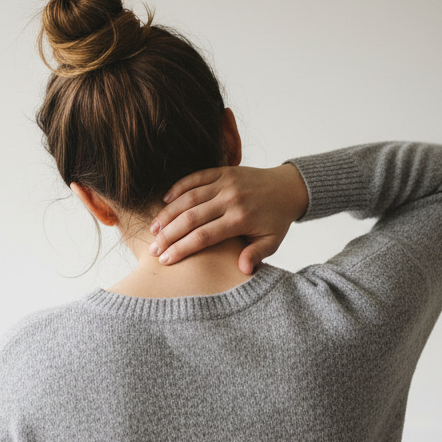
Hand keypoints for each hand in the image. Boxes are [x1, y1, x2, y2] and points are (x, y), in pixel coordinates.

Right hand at [146, 163, 308, 273]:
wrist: (288, 187)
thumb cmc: (277, 220)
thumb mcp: (272, 241)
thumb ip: (256, 255)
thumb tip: (243, 270)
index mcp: (241, 219)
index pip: (203, 236)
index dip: (182, 248)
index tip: (166, 260)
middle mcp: (230, 199)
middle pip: (191, 218)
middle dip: (168, 235)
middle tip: (153, 249)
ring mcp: (226, 182)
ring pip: (189, 198)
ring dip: (168, 213)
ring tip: (154, 229)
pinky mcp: (223, 171)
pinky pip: (196, 177)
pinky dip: (178, 187)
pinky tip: (164, 201)